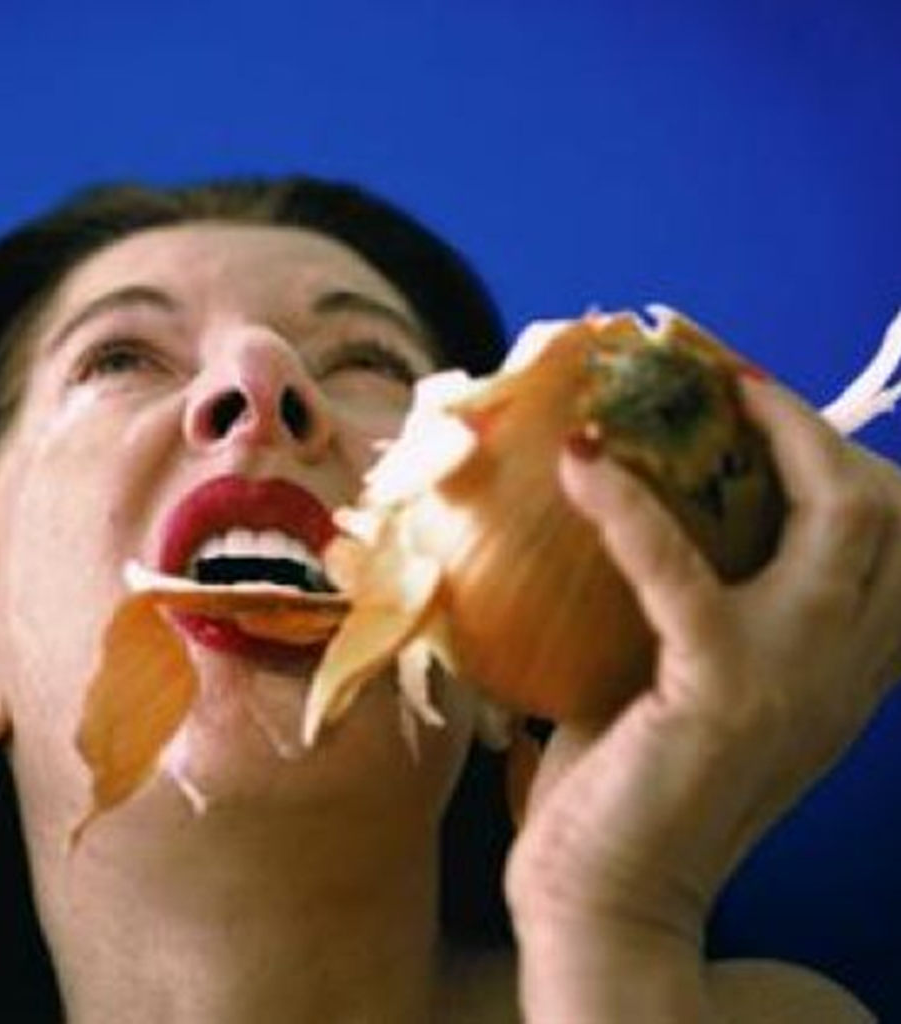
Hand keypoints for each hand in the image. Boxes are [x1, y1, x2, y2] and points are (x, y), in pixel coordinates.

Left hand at [505, 373, 900, 954]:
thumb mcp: (676, 676)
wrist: (607, 899)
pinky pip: (686, 571)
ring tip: (695, 385)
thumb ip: (682, 598)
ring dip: (768, 430)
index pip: (888, 534)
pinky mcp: (722, 692)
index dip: (832, 449)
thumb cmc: (629, 783)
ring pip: (843, 516)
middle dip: (811, 420)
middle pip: (888, 507)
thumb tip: (623, 498)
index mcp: (840, 663)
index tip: (752, 394)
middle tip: (725, 373)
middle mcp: (847, 667)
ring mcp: (799, 678)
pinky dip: (632, 507)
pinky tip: (585, 462)